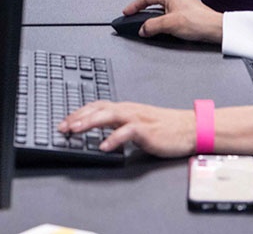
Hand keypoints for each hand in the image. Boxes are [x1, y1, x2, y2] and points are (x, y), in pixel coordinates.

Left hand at [59, 101, 195, 157]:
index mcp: (126, 108)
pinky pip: (127, 132)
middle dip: (78, 117)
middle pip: (98, 108)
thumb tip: (101, 134)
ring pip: (109, 115)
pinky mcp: (146, 130)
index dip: (79, 112)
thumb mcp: (138, 124)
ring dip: (90, 122)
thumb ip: (120, 126)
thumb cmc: (166, 127)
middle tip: (62, 127)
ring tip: (75, 131)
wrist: (190, 128)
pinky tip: (104, 146)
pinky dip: (114, 138)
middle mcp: (129, 110)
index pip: (97, 106)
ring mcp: (137, 118)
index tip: (65, 121)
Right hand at [124, 0, 222, 43]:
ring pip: (162, 2)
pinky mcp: (187, 9)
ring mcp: (182, 1)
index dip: (134, 5)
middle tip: (134, 12)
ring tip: (146, 18)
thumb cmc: (198, 22)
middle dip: (142, 4)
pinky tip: (162, 22)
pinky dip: (161, 14)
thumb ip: (152, 26)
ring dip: (152, 10)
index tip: (127, 12)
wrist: (215, 28)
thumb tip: (142, 29)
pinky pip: (169, 9)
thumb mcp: (169, 25)